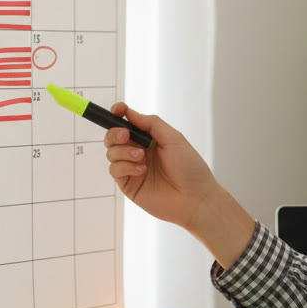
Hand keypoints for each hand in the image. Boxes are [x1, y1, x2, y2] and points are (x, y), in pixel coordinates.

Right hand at [104, 103, 254, 266]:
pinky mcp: (129, 185)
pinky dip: (125, 166)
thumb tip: (129, 112)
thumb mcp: (173, 138)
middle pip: (113, 137)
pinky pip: (115, 170)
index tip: (117, 110)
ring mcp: (132, 169)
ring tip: (141, 157)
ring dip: (123, 151)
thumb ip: (150, 123)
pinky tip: (142, 170)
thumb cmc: (190, 168)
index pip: (127, 123)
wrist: (195, 198)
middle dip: (115, 133)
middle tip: (125, 135)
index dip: (118, 114)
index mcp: (150, 139)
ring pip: (111, 153)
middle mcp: (139, 152)